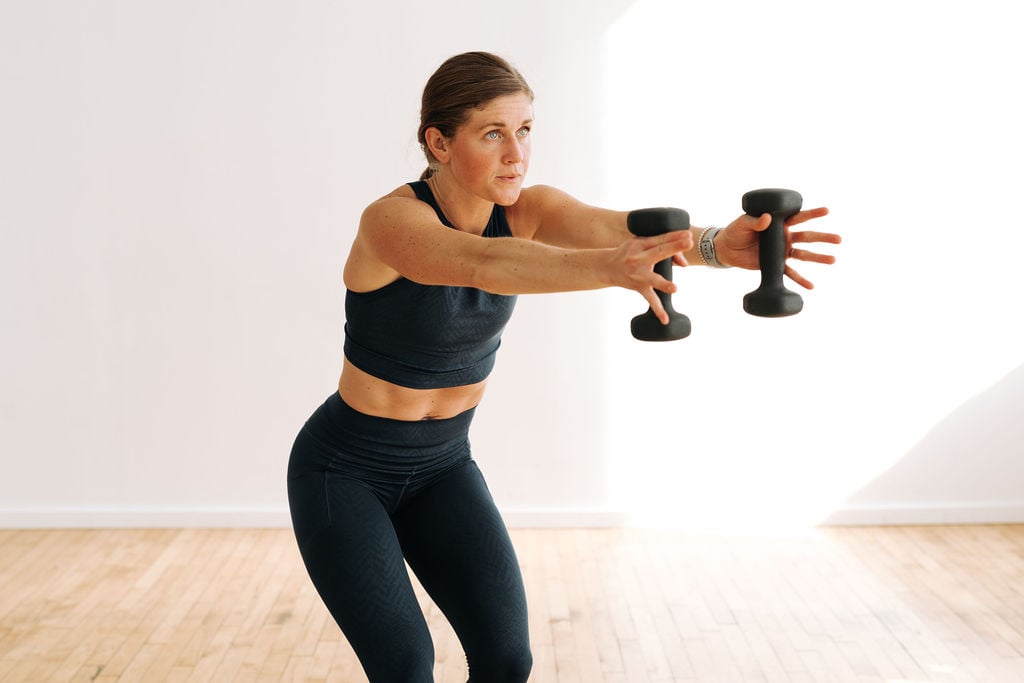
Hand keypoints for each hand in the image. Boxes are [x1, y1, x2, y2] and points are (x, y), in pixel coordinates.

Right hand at [609, 230, 691, 323]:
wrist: (607, 267)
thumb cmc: (629, 253)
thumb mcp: (640, 244)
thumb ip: (660, 248)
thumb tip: (684, 263)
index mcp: (640, 244)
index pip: (660, 239)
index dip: (674, 236)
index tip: (688, 234)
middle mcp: (638, 258)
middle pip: (658, 252)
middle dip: (674, 248)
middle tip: (688, 243)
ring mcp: (638, 274)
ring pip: (653, 279)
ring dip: (663, 284)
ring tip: (674, 289)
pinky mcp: (638, 287)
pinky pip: (649, 299)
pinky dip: (657, 310)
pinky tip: (665, 320)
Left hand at [716, 207, 839, 288]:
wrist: (726, 249)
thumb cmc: (736, 231)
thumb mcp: (743, 223)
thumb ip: (755, 221)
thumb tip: (767, 219)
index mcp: (779, 224)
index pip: (799, 217)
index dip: (812, 214)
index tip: (826, 210)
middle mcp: (784, 237)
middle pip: (807, 237)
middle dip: (823, 238)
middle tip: (839, 240)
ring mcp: (781, 252)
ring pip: (804, 255)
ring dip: (818, 258)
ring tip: (833, 260)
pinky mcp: (775, 266)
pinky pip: (790, 274)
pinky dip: (800, 280)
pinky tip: (811, 286)